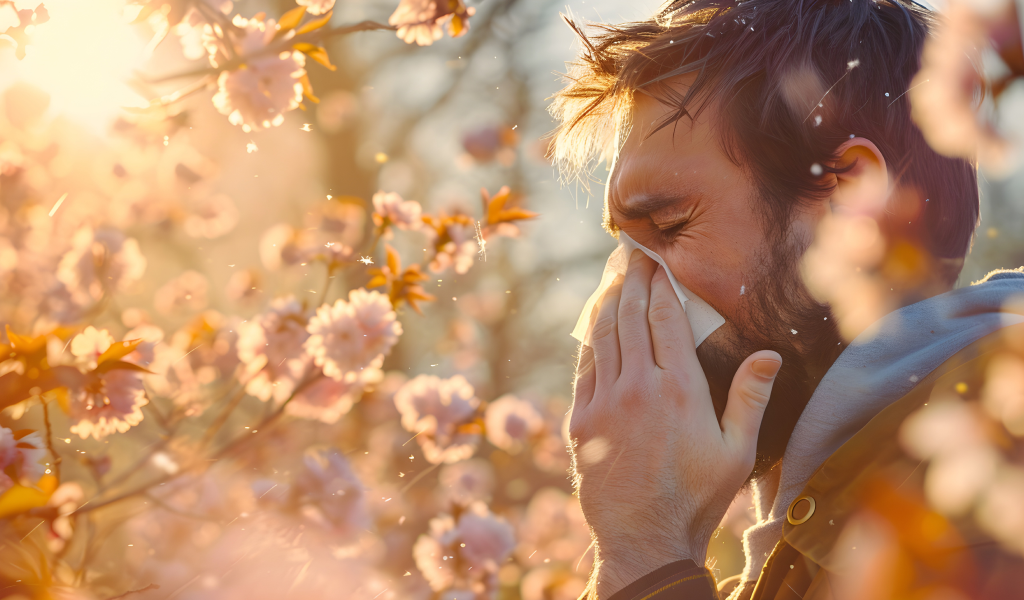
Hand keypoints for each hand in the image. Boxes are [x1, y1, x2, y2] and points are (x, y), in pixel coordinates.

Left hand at [570, 250, 781, 597]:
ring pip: (603, 336)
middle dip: (631, 280)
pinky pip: (584, 367)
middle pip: (631, 316)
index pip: (666, 318)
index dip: (661, 283)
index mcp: (680, 389)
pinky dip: (590, 339)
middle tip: (631, 254)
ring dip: (607, 302)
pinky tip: (595, 325)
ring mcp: (605, 402)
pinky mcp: (582, 420)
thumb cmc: (698, 497)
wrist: (643, 538)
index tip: (658, 259)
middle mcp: (639, 387)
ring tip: (612, 278)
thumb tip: (769, 353)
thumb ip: (751, 398)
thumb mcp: (737, 451)